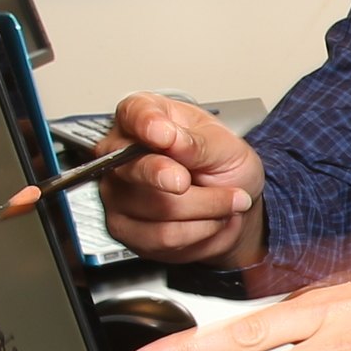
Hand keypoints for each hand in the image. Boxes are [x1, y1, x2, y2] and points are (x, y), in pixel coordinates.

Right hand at [94, 92, 266, 266]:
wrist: (232, 207)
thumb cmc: (222, 166)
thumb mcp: (224, 145)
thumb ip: (196, 142)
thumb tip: (168, 136)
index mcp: (144, 117)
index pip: (133, 113)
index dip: (145, 124)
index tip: (163, 135)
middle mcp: (121, 154)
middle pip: (134, 166)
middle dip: (166, 176)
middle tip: (186, 181)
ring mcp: (117, 193)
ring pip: (156, 207)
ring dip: (204, 209)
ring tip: (226, 201)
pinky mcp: (124, 230)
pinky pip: (161, 236)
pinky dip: (198, 232)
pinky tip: (211, 220)